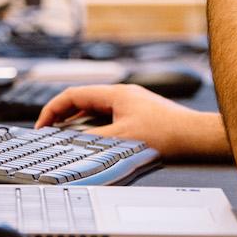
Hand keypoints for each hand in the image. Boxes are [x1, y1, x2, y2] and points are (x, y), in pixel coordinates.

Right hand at [33, 84, 229, 160]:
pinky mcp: (140, 115)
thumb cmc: (165, 134)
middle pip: (83, 101)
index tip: (42, 126)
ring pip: (96, 110)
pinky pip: (109, 118)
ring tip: (67, 139)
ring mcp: (132, 104)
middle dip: (63, 116)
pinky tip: (94, 141)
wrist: (195, 137)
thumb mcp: (120, 139)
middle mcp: (123, 95)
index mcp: (115, 94)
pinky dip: (95, 128)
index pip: (73, 95)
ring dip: (79, 123)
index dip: (52, 109)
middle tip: (49, 133)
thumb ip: (91, 139)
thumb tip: (69, 142)